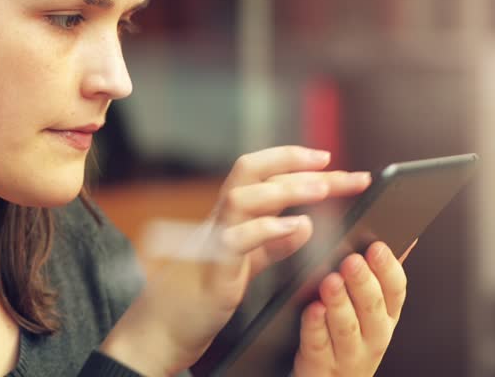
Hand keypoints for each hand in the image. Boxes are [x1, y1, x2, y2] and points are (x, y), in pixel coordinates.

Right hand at [100, 146, 371, 375]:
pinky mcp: (211, 271)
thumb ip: (271, 246)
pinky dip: (267, 230)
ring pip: (241, 197)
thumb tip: (304, 225)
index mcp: (228, 219)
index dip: (293, 163)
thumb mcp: (243, 267)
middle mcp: (218, 222)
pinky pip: (236, 241)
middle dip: (295, 163)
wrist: (156, 333)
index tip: (329, 161)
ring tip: (321, 187)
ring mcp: (212, 243)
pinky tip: (296, 227)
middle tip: (338, 167)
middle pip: (251, 172)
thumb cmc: (196, 298)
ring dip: (285, 188)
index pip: (260, 176)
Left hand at [293, 241, 412, 376]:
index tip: (378, 247)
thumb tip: (403, 240)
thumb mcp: (368, 310)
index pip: (396, 291)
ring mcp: (348, 355)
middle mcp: (373, 338)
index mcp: (385, 317)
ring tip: (331, 281)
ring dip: (340, 303)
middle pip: (373, 309)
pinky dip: (315, 327)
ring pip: (347, 328)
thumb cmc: (345, 339)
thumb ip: (380, 277)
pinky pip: (318, 345)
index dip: (388, 269)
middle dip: (364, 283)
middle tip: (352, 261)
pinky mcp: (320, 366)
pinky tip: (312, 310)